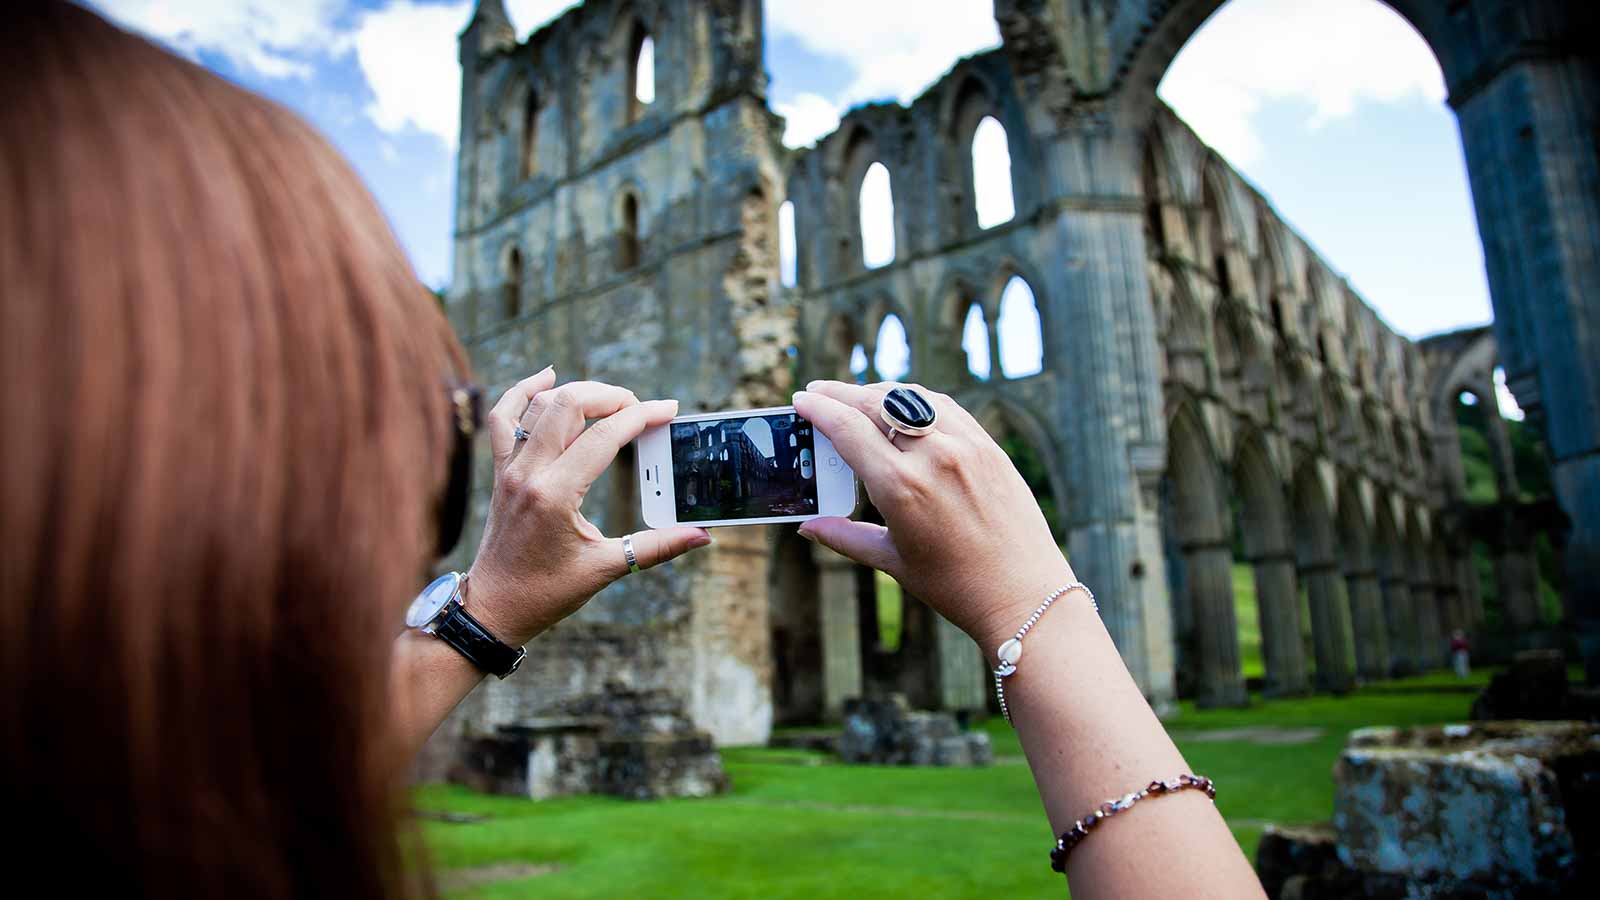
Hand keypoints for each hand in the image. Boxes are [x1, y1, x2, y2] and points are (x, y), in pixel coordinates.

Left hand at [465, 368, 710, 644]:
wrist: (494, 607)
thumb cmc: (546, 593)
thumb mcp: (606, 568)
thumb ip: (656, 547)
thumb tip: (701, 535)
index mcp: (555, 496)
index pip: (604, 437)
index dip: (641, 417)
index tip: (668, 410)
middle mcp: (528, 474)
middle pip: (569, 405)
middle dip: (611, 396)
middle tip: (640, 407)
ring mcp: (510, 469)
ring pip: (539, 404)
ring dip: (577, 391)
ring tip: (610, 397)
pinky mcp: (501, 471)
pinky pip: (504, 417)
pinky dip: (523, 391)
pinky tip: (546, 377)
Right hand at [792, 381, 1073, 649]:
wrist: (1022, 593)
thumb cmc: (955, 586)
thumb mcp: (892, 562)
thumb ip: (845, 537)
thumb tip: (807, 527)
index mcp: (901, 488)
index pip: (848, 429)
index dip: (819, 409)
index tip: (801, 399)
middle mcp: (933, 457)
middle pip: (875, 404)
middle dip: (841, 393)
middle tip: (820, 391)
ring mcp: (966, 447)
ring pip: (911, 397)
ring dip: (878, 392)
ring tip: (857, 397)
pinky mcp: (989, 447)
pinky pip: (945, 408)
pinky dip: (916, 399)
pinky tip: (903, 405)